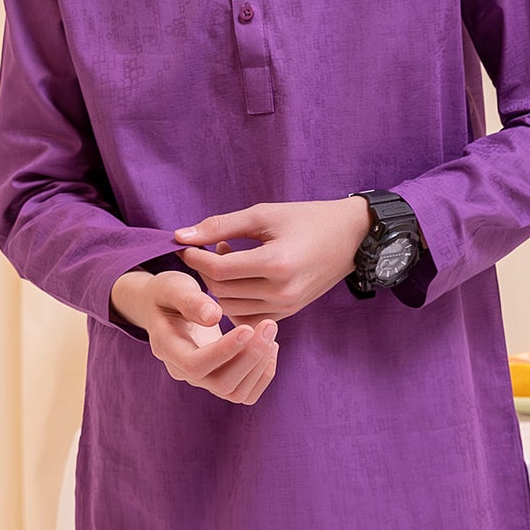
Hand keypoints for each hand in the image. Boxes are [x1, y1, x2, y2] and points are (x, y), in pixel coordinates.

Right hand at [110, 267, 278, 404]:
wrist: (166, 308)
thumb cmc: (169, 294)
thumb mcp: (173, 287)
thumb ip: (190, 300)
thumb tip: (214, 316)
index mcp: (166, 348)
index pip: (195, 364)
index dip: (224, 351)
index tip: (247, 328)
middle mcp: (182, 372)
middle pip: (221, 383)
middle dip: (250, 357)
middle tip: (269, 324)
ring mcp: (201, 381)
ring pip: (236, 393)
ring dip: (260, 365)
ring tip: (270, 331)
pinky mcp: (219, 381)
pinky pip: (245, 393)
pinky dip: (263, 374)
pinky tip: (271, 346)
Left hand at [172, 196, 371, 320]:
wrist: (350, 238)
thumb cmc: (306, 219)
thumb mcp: (263, 214)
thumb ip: (220, 225)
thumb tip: (180, 236)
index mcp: (277, 263)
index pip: (219, 269)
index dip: (195, 257)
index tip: (184, 244)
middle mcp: (282, 291)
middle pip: (221, 291)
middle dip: (204, 270)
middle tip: (206, 248)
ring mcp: (286, 307)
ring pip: (230, 307)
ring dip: (218, 285)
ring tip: (226, 259)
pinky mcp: (288, 313)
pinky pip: (246, 316)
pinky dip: (234, 300)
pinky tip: (239, 278)